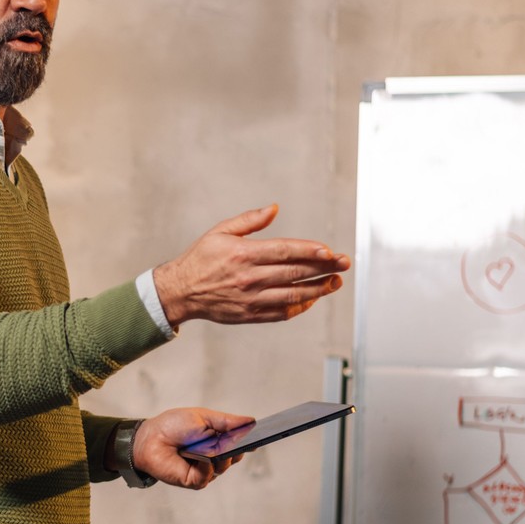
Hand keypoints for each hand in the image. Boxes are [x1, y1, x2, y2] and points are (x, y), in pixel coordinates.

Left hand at [132, 408, 253, 489]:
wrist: (150, 437)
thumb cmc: (174, 426)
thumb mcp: (203, 417)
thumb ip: (226, 421)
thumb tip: (250, 422)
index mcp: (219, 441)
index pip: (241, 442)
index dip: (252, 440)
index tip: (265, 433)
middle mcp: (216, 458)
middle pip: (236, 455)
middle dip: (238, 446)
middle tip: (240, 439)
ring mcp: (206, 470)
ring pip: (224, 466)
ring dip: (218, 454)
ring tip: (213, 444)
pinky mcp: (194, 480)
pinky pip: (207, 475)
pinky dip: (206, 465)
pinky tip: (201, 457)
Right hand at [152, 204, 349, 326]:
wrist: (180, 292)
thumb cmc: (200, 259)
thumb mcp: (220, 232)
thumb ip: (249, 220)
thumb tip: (274, 208)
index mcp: (243, 254)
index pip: (285, 251)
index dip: (311, 251)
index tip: (330, 251)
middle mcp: (249, 277)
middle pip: (295, 272)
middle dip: (324, 267)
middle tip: (344, 263)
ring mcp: (250, 299)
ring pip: (293, 295)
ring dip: (318, 289)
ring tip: (335, 282)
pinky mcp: (250, 315)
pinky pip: (281, 313)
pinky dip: (300, 307)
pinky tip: (313, 298)